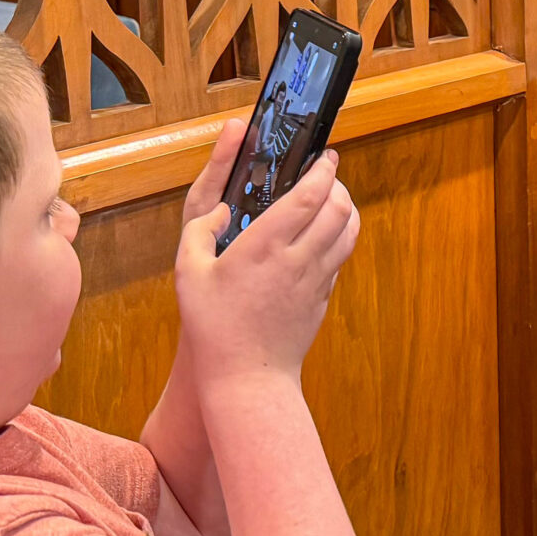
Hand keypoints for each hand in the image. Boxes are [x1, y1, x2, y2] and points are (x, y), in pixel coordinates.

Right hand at [174, 129, 360, 385]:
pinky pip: (341, 256)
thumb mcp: (188, 274)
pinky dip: (341, 235)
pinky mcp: (323, 296)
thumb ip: (200, 232)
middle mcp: (298, 259)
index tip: (324, 156)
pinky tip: (325, 233)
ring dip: (346, 208)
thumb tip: (219, 210)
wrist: (248, 378)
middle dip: (337, 183)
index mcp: (265, 247)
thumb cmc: (214, 327)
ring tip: (331, 197)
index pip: (309, 197)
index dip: (322, 171)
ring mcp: (316, 279)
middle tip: (326, 172)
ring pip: (348, 232)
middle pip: (338, 208)